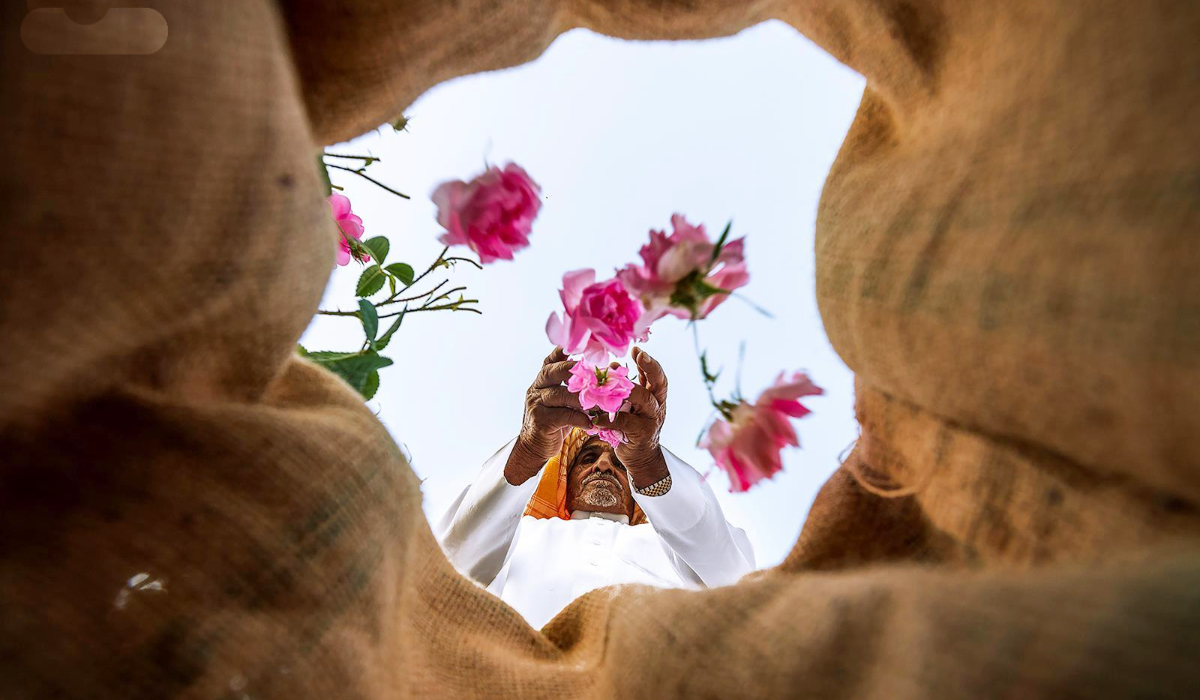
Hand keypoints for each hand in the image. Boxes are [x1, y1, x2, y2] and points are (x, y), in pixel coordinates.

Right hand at [505, 347, 591, 484]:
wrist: (534, 447)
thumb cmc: (554, 422)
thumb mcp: (562, 402)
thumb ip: (574, 389)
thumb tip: (601, 378)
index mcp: (542, 381)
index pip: (550, 361)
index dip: (562, 351)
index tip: (579, 346)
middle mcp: (536, 389)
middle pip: (553, 372)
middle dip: (574, 370)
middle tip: (595, 374)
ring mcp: (536, 404)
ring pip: (560, 394)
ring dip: (582, 397)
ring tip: (600, 402)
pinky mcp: (540, 421)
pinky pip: (563, 416)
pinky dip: (579, 418)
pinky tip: (591, 422)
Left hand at [592, 346, 669, 488]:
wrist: (641, 458)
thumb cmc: (632, 428)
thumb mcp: (634, 407)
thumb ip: (627, 388)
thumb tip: (612, 366)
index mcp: (656, 398)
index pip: (658, 376)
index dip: (649, 363)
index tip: (637, 350)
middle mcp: (658, 407)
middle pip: (658, 383)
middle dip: (646, 368)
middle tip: (629, 358)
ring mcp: (651, 420)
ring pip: (643, 398)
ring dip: (624, 388)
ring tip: (606, 383)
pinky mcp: (641, 434)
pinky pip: (624, 421)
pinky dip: (608, 418)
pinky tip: (595, 416)